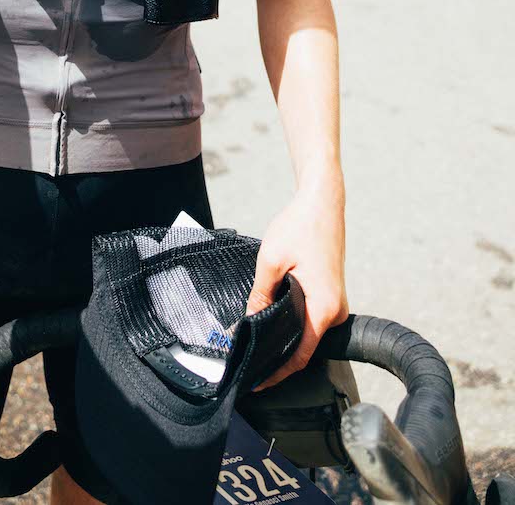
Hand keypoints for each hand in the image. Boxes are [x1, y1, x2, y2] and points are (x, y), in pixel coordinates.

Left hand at [245, 183, 347, 387]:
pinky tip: (274, 323)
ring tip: (258, 347)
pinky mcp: (331, 295)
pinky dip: (294, 324)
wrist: (322, 202)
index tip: (258, 384)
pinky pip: (312, 318)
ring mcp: (336, 303)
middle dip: (279, 358)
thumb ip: (260, 294)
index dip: (278, 372)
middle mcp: (336, 311)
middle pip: (306, 347)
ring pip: (308, 332)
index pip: (301, 355)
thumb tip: (249, 322)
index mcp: (325, 307)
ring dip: (286, 339)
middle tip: (251, 366)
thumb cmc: (300, 226)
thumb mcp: (272, 260)